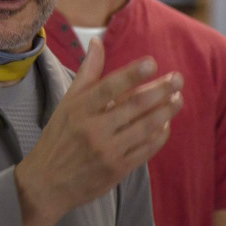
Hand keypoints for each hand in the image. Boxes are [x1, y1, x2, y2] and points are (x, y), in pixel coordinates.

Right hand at [15, 38, 183, 225]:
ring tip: (178, 98)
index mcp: (79, 110)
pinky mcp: (117, 169)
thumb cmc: (58, 137)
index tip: (152, 63)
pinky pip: (145, 149)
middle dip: (159, 91)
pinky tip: (167, 123)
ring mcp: (107, 151)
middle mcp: (93, 129)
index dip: (131, 74)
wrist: (46, 183)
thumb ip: (86, 73)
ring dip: (166, 112)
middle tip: (178, 78)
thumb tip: (96, 42)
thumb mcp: (67, 103)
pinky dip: (159, 135)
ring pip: (144, 127)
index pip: (108, 88)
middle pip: (133, 106)